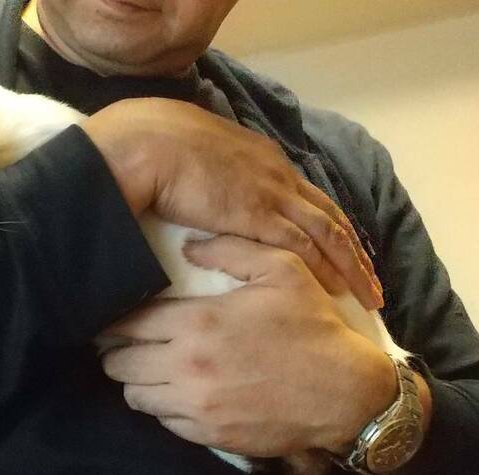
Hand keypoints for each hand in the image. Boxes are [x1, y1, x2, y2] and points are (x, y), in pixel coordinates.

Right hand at [81, 98, 381, 308]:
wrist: (147, 144)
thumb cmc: (155, 141)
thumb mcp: (191, 145)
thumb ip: (205, 164)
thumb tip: (196, 178)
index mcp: (260, 155)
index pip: (304, 193)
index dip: (324, 220)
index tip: (337, 244)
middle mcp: (276, 172)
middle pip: (327, 213)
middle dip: (352, 247)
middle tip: (369, 275)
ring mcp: (270, 193)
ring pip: (327, 232)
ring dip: (350, 264)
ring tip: (367, 292)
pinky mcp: (258, 216)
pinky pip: (302, 246)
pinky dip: (323, 267)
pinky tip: (336, 288)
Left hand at [100, 235, 396, 456]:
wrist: (347, 392)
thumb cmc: (313, 326)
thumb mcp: (282, 270)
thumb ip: (230, 250)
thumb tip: (188, 246)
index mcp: (196, 323)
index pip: (127, 325)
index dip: (114, 322)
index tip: (112, 320)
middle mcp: (186, 366)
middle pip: (118, 364)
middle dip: (117, 353)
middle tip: (128, 346)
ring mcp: (196, 405)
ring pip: (135, 396)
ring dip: (137, 382)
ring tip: (151, 371)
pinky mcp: (209, 435)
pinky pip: (164, 423)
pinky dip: (164, 408)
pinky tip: (179, 394)